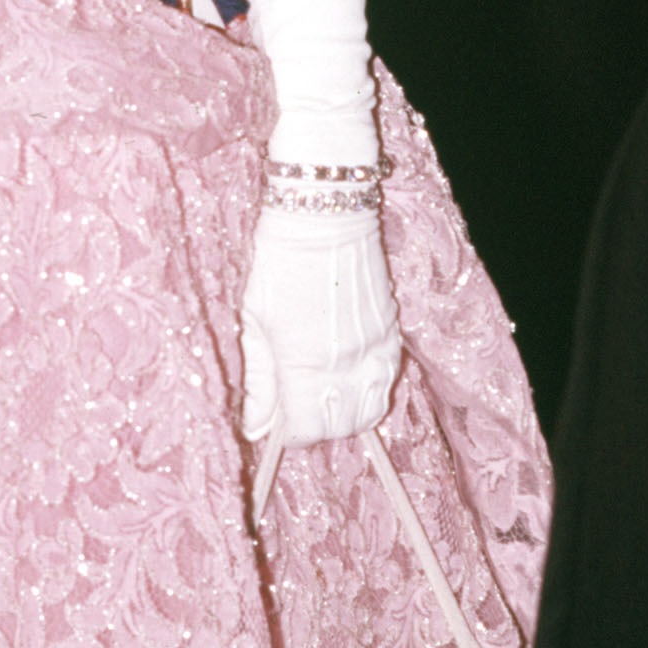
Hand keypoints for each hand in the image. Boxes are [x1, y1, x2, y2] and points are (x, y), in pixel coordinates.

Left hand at [240, 205, 400, 446]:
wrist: (325, 213)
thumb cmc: (278, 261)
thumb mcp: (254, 318)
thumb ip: (258, 380)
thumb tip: (254, 429)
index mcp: (308, 365)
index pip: (306, 430)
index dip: (288, 433)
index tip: (275, 421)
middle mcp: (348, 365)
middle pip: (341, 428)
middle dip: (316, 426)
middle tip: (294, 405)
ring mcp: (376, 350)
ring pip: (371, 411)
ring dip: (346, 414)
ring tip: (321, 392)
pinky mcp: (393, 333)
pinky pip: (388, 381)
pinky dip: (370, 390)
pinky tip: (349, 375)